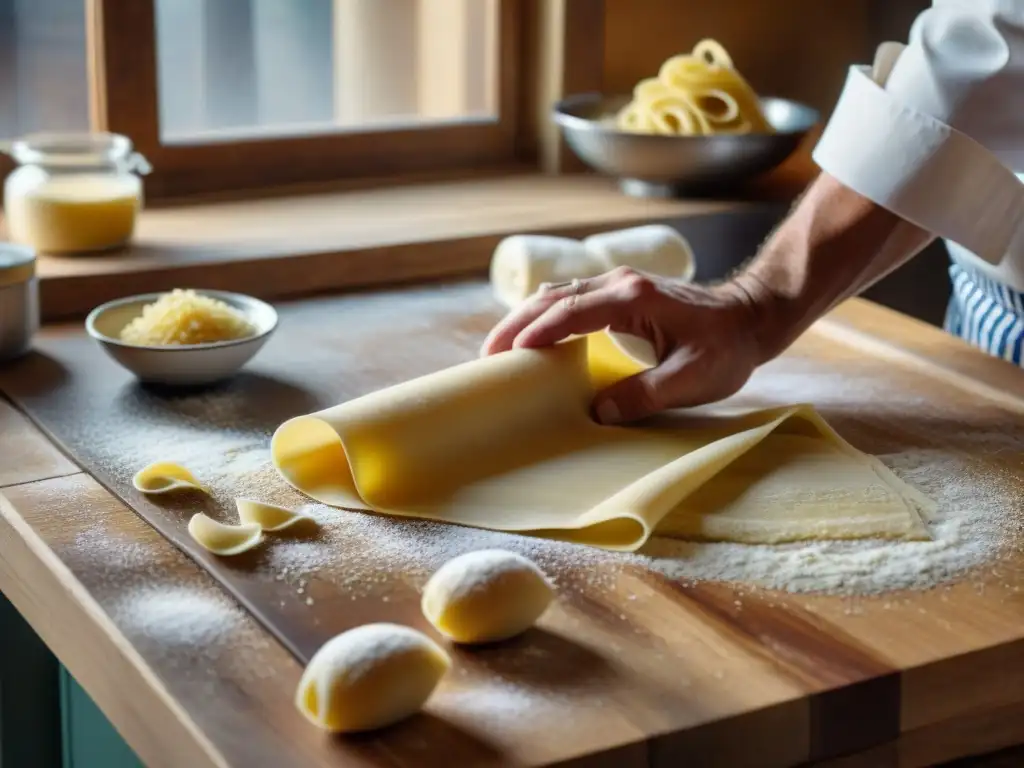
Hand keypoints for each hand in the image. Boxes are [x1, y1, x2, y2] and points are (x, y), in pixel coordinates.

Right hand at [480, 267, 766, 423]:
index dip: (538, 333)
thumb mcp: (693, 378)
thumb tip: (598, 412)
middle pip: (553, 298)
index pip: (572, 313)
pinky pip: (570, 299)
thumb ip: (646, 395)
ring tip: (498, 349)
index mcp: (633, 299)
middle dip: (516, 325)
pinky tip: (531, 336)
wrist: (751, 314)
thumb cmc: (727, 347)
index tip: (510, 355)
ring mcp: (618, 284)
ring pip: (557, 295)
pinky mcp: (619, 292)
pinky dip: (544, 316)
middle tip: (486, 356)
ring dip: (525, 318)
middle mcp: (620, 283)